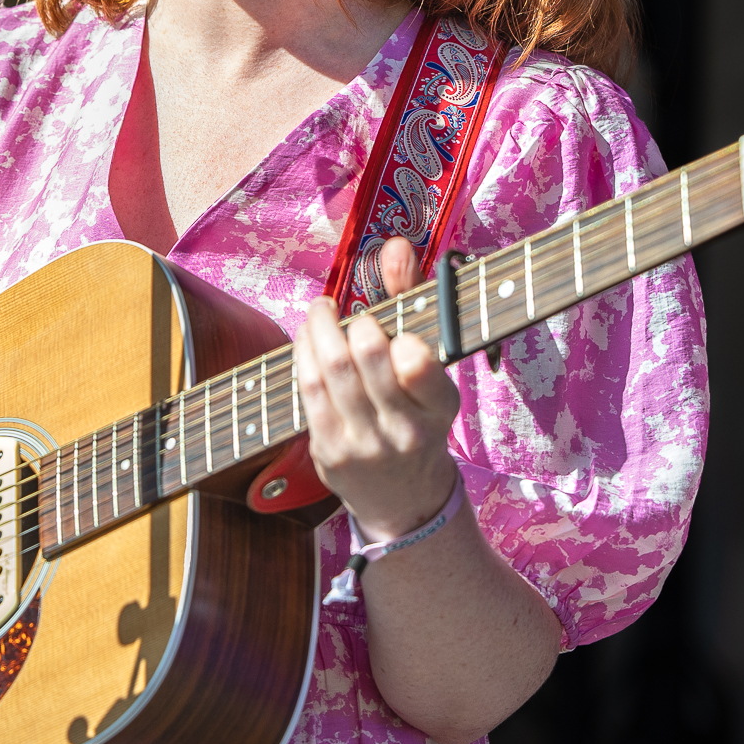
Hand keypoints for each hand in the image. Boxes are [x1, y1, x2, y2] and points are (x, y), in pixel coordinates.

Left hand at [293, 236, 461, 540]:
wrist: (404, 497)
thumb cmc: (417, 415)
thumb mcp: (433, 367)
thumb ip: (415, 301)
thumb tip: (396, 245)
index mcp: (440, 408)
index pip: (420, 366)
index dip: (400, 339)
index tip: (394, 333)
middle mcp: (404, 430)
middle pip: (366, 357)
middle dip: (352, 324)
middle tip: (347, 314)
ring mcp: (364, 444)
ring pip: (330, 370)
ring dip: (318, 329)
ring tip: (321, 313)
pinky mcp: (329, 451)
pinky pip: (307, 389)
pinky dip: (303, 354)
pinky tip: (308, 340)